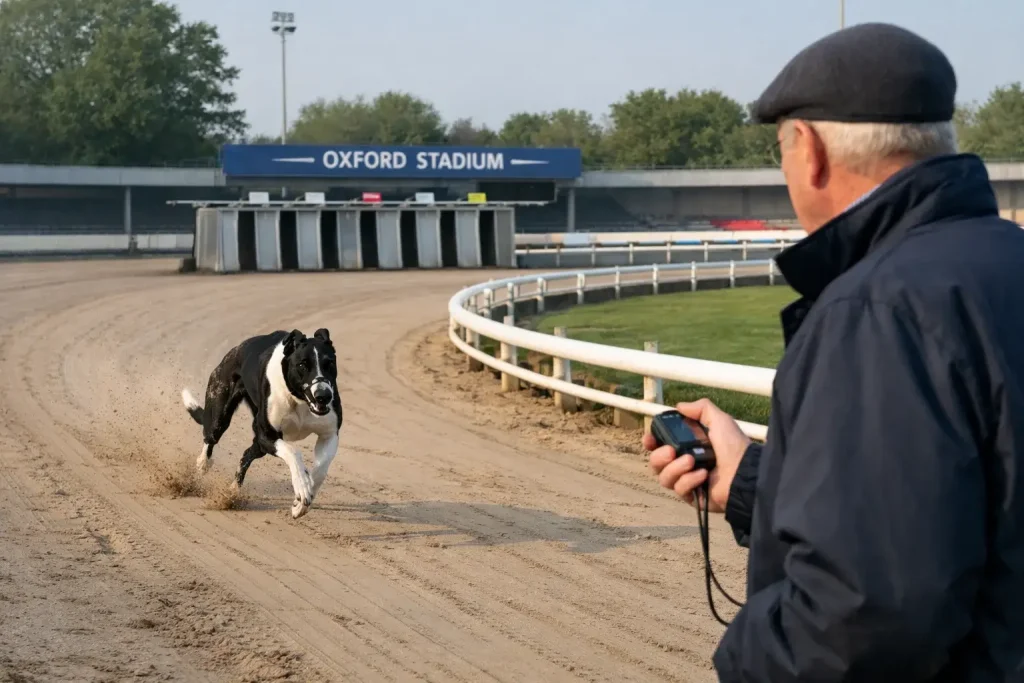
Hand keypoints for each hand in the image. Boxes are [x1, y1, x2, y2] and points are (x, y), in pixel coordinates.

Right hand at [642, 398, 750, 512]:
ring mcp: (687, 481)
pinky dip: (688, 481)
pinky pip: (679, 490)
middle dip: (659, 456)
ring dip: (674, 468)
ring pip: (663, 478)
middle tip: (671, 451)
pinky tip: (703, 476)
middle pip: (655, 463)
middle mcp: (684, 464)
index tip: (649, 439)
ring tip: (691, 462)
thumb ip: (701, 408)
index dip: (650, 442)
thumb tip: (680, 406)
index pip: (659, 445)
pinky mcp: (692, 497)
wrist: (745, 472)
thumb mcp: (719, 420)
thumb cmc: (734, 447)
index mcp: (687, 446)